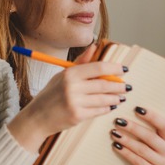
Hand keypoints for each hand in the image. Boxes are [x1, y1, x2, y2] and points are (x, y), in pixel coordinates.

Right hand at [8, 45, 128, 152]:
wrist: (37, 118)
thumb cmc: (50, 95)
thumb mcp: (62, 75)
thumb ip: (80, 62)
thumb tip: (94, 46)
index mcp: (70, 74)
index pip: (98, 68)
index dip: (114, 68)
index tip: (124, 69)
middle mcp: (72, 87)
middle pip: (104, 84)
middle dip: (118, 85)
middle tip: (127, 86)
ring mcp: (75, 102)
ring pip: (104, 99)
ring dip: (116, 98)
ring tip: (121, 97)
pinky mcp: (78, 116)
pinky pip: (99, 111)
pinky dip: (107, 108)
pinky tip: (111, 106)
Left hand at [110, 107, 164, 164]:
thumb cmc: (145, 156)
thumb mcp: (150, 142)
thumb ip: (147, 129)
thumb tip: (128, 110)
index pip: (164, 124)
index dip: (151, 116)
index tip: (136, 108)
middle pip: (151, 137)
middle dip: (133, 127)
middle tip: (118, 121)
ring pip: (142, 149)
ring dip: (126, 140)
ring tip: (114, 133)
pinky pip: (137, 161)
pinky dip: (125, 153)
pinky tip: (116, 146)